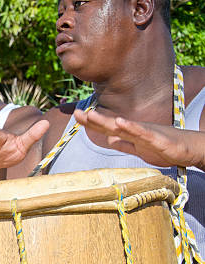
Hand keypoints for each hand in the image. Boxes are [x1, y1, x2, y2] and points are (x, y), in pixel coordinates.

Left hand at [74, 109, 204, 168]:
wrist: (188, 148)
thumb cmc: (164, 147)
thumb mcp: (139, 149)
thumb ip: (124, 144)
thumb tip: (109, 139)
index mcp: (130, 134)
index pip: (107, 127)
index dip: (91, 122)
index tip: (76, 116)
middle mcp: (135, 130)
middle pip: (110, 124)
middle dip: (93, 119)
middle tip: (76, 112)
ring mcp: (145, 133)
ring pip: (123, 126)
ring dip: (106, 120)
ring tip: (91, 115)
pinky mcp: (157, 138)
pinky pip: (142, 132)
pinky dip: (130, 127)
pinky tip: (120, 122)